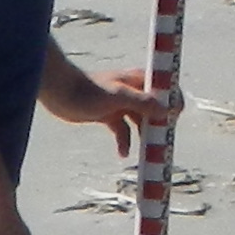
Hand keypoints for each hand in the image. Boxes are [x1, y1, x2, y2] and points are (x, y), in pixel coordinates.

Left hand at [39, 51, 177, 151]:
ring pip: (140, 122)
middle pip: (155, 108)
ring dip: (144, 136)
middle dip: (161, 123)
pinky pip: (122, 131)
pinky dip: (124, 142)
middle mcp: (132, 91)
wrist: (59, 92)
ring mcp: (120, 104)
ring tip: (148, 152)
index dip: (173, 101)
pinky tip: (123, 154)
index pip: (165, 88)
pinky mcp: (108, 116)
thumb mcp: (118, 96)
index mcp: (137, 81)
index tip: (176, 118)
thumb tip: (167, 110)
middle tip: (163, 142)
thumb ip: (142, 102)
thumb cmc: (87, 90)